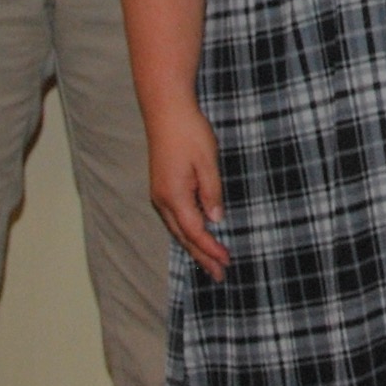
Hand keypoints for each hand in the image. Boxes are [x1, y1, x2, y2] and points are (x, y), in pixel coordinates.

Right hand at [147, 107, 229, 280]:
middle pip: (183, 237)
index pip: (195, 232)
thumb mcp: (208, 162)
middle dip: (201, 257)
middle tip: (219, 276)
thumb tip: (215, 220)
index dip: (211, 249)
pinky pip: (174, 218)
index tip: (227, 262)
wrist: (166, 110)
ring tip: (209, 263)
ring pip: (177, 229)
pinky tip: (195, 236)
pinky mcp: (161, 186)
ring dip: (193, 246)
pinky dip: (186, 232)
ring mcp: (159, 194)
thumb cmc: (189, 132)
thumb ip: (212, 193)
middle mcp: (162, 200)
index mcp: (174, 196)